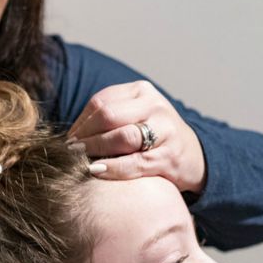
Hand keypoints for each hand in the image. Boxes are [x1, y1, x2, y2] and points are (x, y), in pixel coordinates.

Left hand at [67, 81, 206, 193]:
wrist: (193, 155)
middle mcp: (156, 106)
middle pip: (108, 116)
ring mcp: (166, 130)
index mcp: (141, 91)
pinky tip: (97, 171)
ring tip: (80, 161)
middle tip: (70, 151)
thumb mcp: (133, 116)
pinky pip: (135, 163)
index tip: (69, 139)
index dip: (80, 123)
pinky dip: (112, 168)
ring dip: (95, 150)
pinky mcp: (170, 157)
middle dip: (85, 136)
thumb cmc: (152, 136)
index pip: (101, 102)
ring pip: (122, 137)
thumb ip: (107, 118)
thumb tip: (70, 136)